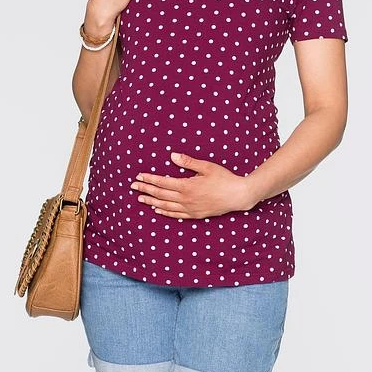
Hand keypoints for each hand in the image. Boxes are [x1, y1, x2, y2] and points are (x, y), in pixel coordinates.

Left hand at [130, 152, 251, 218]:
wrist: (238, 196)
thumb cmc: (224, 178)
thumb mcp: (207, 166)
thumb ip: (188, 162)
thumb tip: (173, 156)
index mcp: (187, 186)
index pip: (162, 182)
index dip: (149, 180)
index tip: (139, 177)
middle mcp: (186, 199)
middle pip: (161, 194)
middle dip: (146, 190)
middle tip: (133, 187)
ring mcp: (190, 208)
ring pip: (166, 206)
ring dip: (152, 201)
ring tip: (141, 199)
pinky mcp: (195, 214)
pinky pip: (176, 214)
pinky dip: (164, 212)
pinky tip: (157, 209)